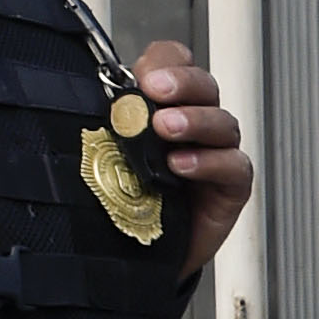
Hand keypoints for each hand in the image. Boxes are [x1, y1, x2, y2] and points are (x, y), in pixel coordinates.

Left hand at [129, 38, 253, 279]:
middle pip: (204, 86)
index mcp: (164, 104)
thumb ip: (108, 121)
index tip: (145, 77)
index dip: (167, 64)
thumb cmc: (120, 199)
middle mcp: (194, 124)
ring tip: (165, 130)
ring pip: (223, 122)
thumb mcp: (105, 152)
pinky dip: (210, 162)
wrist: (135, 255)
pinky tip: (182, 166)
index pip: (176, 63)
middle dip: (183, 84)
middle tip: (156, 92)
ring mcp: (215, 153)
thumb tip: (84, 94)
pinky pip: (234, 166)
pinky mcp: (230, 187)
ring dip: (195, 120)